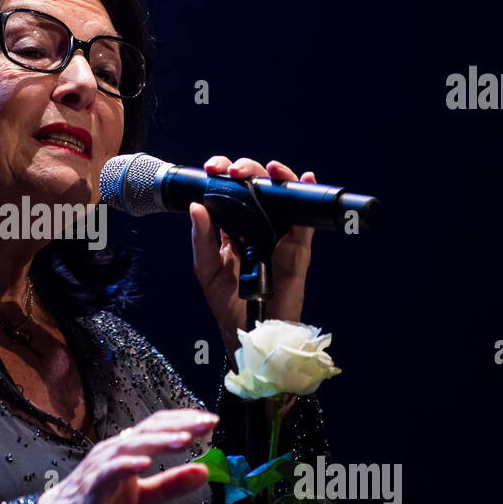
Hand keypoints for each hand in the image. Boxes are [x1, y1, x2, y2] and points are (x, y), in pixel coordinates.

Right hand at [32, 409, 217, 503]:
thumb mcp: (143, 498)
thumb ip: (171, 485)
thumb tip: (203, 472)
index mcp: (127, 449)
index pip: (157, 425)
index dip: (183, 420)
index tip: (210, 421)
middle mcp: (114, 450)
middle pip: (148, 429)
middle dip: (178, 425)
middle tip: (205, 424)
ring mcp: (101, 465)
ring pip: (131, 445)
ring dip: (158, 441)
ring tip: (183, 440)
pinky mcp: (91, 486)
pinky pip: (109, 471)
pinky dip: (126, 465)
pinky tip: (143, 464)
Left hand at [189, 157, 317, 363]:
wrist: (252, 336)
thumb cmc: (229, 307)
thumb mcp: (207, 270)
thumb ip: (201, 239)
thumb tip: (197, 206)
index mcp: (232, 230)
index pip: (229, 194)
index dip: (223, 175)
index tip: (213, 168)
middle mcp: (256, 229)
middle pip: (255, 190)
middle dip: (246, 171)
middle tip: (234, 171)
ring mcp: (279, 238)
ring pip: (281, 199)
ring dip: (277, 178)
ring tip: (270, 168)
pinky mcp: (297, 250)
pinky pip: (305, 221)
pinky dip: (305, 197)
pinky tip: (304, 179)